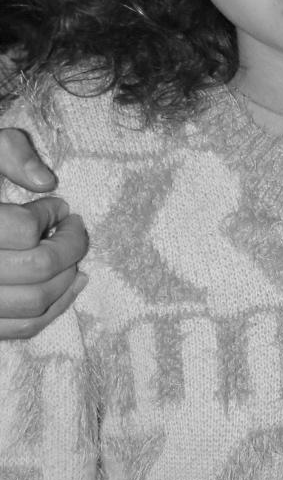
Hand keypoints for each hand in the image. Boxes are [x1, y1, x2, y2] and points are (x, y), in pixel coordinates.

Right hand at [0, 129, 87, 338]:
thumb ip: (9, 151)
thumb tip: (46, 182)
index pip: (22, 229)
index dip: (49, 214)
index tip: (57, 206)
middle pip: (36, 268)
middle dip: (69, 246)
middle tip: (75, 229)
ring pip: (33, 303)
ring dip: (66, 279)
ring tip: (73, 256)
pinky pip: (20, 328)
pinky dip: (52, 308)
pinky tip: (70, 283)